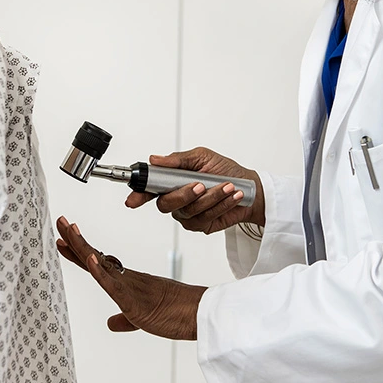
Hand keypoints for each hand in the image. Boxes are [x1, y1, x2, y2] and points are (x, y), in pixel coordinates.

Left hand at [55, 217, 205, 339]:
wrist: (198, 314)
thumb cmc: (175, 314)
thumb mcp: (142, 319)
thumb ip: (125, 321)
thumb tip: (111, 323)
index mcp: (126, 281)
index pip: (98, 262)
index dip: (80, 251)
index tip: (66, 238)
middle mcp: (125, 279)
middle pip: (94, 257)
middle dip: (75, 240)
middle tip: (61, 222)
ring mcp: (128, 286)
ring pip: (100, 264)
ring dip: (82, 248)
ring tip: (68, 230)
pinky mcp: (132, 300)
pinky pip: (113, 284)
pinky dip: (99, 271)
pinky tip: (89, 259)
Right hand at [125, 148, 264, 233]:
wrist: (248, 188)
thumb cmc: (224, 170)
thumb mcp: (202, 157)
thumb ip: (178, 160)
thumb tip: (156, 159)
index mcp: (171, 182)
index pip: (148, 189)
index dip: (138, 195)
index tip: (133, 200)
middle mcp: (176, 199)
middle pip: (166, 204)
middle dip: (184, 194)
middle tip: (201, 185)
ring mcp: (187, 214)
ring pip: (190, 210)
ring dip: (211, 197)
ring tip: (227, 186)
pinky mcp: (201, 225)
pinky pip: (205, 218)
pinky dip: (221, 205)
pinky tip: (231, 196)